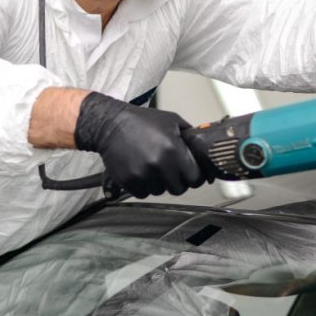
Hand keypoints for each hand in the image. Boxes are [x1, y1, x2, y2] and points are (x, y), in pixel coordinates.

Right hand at [75, 93, 210, 197]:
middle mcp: (159, 164)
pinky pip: (143, 193)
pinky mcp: (128, 181)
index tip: (191, 172)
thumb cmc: (142, 121)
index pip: (196, 178)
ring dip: (160, 183)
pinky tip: (141, 170)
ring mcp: (142, 174)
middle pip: (179, 189)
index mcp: (174, 149)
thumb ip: (191, 137)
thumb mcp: (173, 121)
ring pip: (161, 191)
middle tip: (171, 169)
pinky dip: (144, 186)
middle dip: (178, 180)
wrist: (110, 124)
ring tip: (153, 165)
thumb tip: (206, 152)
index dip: (196, 176)